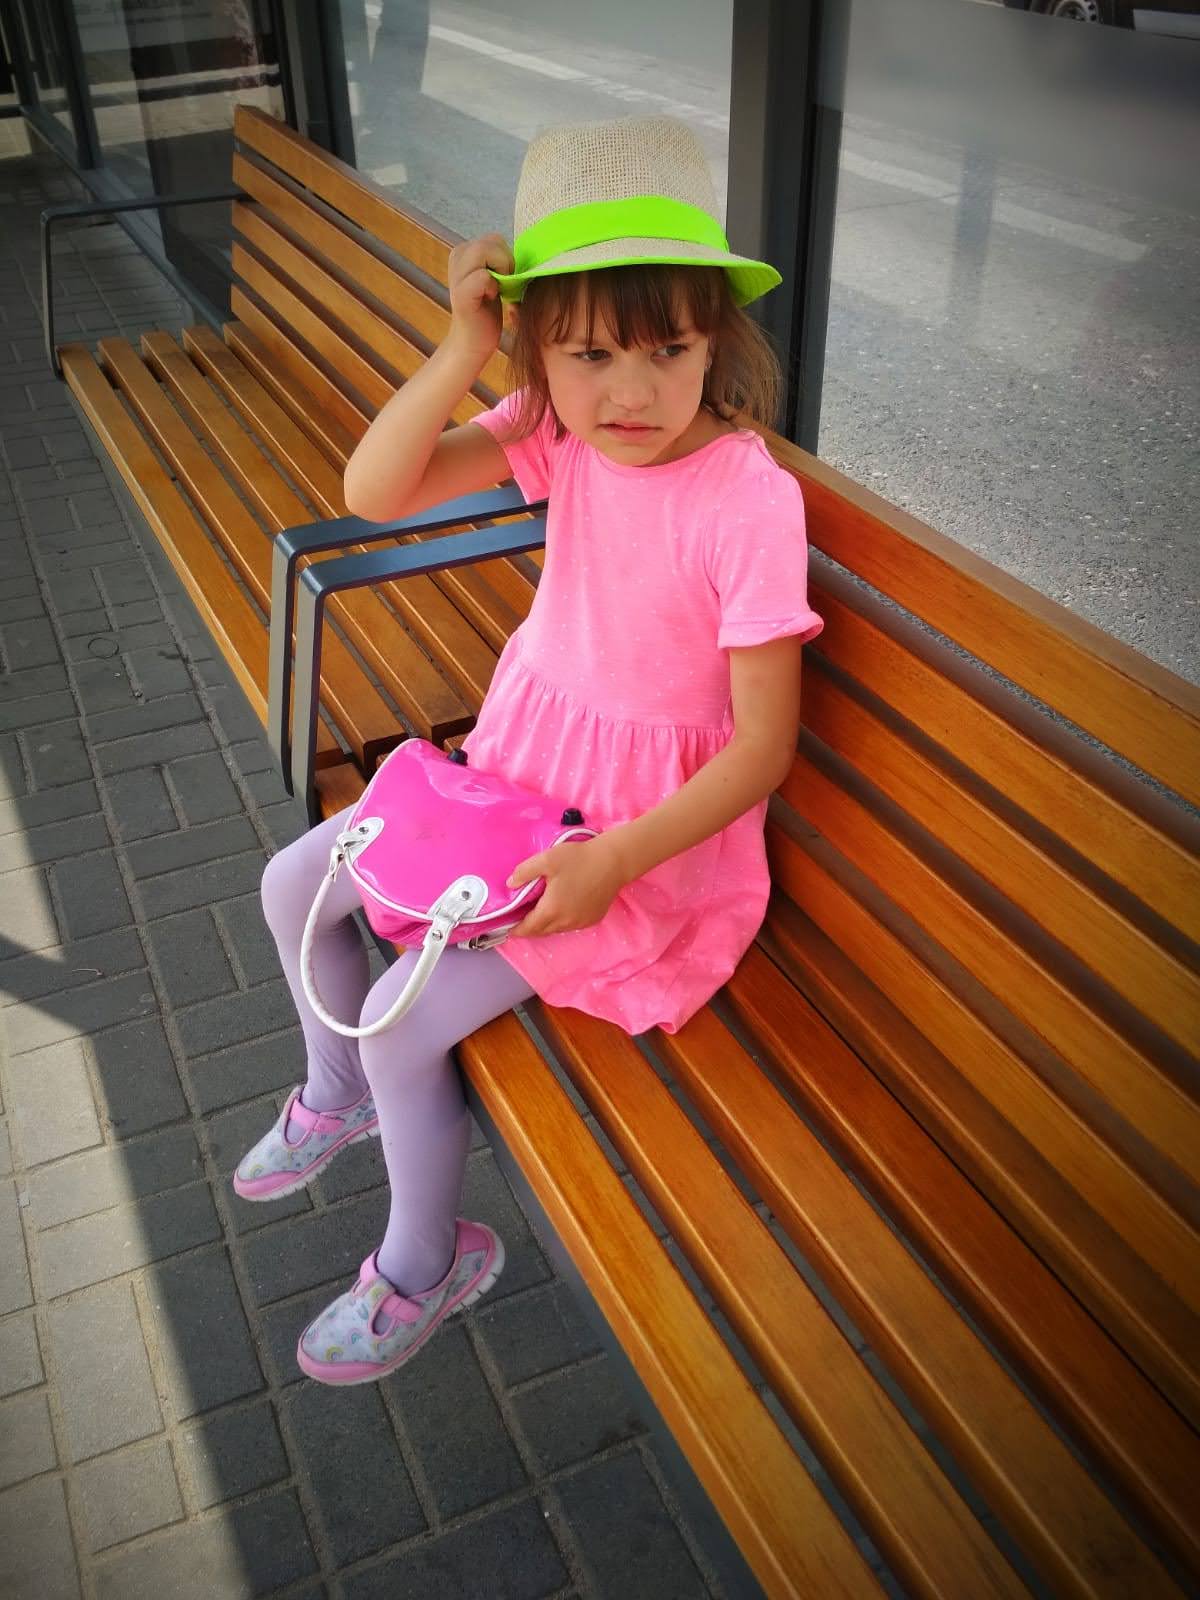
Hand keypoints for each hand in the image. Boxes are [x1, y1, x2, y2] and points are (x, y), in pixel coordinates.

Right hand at [447, 233, 513, 362]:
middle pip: (492, 240)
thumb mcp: (494, 278)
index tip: (503, 279)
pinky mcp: (461, 293)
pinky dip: (493, 287)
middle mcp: (456, 257)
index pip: (494, 238)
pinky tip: (490, 299)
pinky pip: (484, 276)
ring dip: (501, 272)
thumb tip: (523, 249)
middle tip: (502, 285)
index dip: (506, 257)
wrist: (473, 342)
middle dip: (506, 262)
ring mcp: (457, 274)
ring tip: (496, 290)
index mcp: (463, 252)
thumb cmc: (486, 311)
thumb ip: (499, 260)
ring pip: (485, 251)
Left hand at [506, 838, 625, 938]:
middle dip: (529, 928)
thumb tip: (510, 885)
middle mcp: (566, 922)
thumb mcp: (546, 860)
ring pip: (557, 929)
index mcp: (552, 910)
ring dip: (546, 924)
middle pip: (541, 931)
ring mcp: (580, 923)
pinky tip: (562, 907)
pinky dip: (562, 921)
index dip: (516, 929)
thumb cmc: (578, 859)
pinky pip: (571, 925)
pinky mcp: (592, 919)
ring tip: (540, 911)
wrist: (613, 862)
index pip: (528, 928)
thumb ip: (524, 872)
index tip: (508, 928)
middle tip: (521, 918)